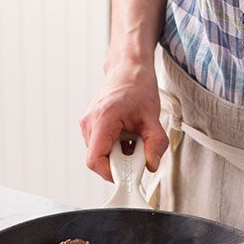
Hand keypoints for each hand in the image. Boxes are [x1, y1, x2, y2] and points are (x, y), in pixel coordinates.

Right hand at [79, 58, 168, 181]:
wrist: (127, 68)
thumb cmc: (138, 88)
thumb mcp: (153, 118)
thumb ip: (155, 144)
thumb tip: (152, 165)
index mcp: (103, 119)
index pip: (95, 161)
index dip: (110, 174)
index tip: (127, 174)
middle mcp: (89, 123)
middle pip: (99, 160)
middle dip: (120, 162)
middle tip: (137, 150)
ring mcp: (87, 125)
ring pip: (100, 155)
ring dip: (119, 155)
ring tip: (132, 137)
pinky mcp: (90, 127)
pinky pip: (100, 147)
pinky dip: (115, 148)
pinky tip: (126, 135)